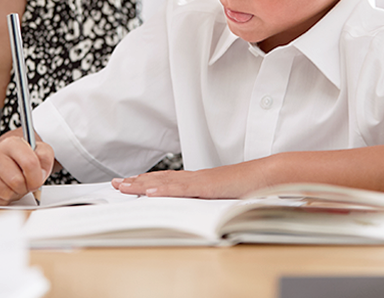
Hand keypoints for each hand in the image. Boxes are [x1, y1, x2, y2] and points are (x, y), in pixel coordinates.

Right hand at [0, 129, 55, 204]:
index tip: (37, 180)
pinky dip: (4, 199)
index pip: (29, 164)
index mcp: (11, 143)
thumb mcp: (42, 152)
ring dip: (15, 194)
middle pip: (16, 181)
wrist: (11, 160)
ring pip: (5, 193)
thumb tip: (39, 172)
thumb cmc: (27, 157)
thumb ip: (45, 158)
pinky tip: (6, 189)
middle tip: (25, 182)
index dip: (37, 178)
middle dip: (25, 187)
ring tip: (15, 185)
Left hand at [111, 162, 270, 198]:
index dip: (147, 182)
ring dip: (143, 184)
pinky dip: (165, 189)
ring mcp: (199, 181)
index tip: (130, 183)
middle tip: (117, 184)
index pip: (166, 181)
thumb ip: (208, 201)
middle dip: (137, 182)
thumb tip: (197, 208)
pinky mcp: (206, 186)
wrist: (266, 176)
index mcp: (198, 181)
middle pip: (160, 179)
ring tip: (125, 186)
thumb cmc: (249, 186)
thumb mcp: (223, 197)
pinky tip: (151, 191)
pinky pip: (182, 189)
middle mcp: (195, 178)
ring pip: (165, 182)